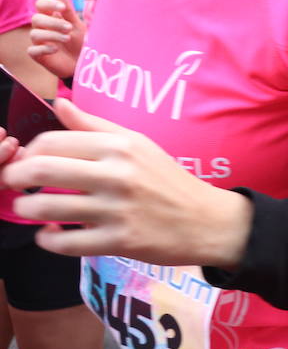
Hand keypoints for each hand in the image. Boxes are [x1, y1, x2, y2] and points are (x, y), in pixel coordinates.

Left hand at [3, 100, 252, 267]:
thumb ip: (95, 126)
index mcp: (120, 147)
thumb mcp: (139, 145)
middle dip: (14, 178)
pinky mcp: (119, 241)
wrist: (207, 220)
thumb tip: (59, 104)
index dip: (29, 151)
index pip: (52, 141)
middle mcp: (117, 175)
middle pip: (41, 170)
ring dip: (26, 209)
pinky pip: (64, 243)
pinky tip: (50, 234)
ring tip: (30, 208)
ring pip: (46, 208)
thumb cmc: (169, 180)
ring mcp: (117, 210)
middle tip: (14, 184)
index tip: (28, 161)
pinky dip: (46, 240)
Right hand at [28, 0, 83, 78]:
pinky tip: (56, 49)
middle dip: (53, 22)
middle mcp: (42, 28)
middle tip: (69, 28)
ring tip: (67, 38)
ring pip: (34, 34)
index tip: (62, 8)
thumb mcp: (77, 26)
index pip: (40, 5)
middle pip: (36, 19)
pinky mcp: (38, 55)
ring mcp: (39, 42)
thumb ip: (68, 12)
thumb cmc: (80, 42)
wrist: (84, 63)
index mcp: (51, 17)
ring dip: (52, 35)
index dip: (48, 4)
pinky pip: (32, 50)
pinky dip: (44, 49)